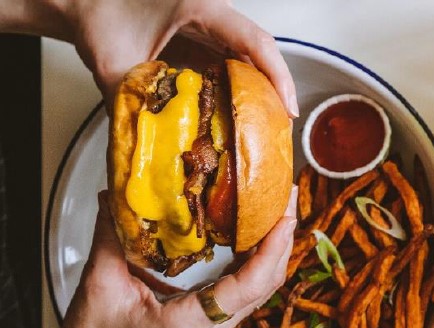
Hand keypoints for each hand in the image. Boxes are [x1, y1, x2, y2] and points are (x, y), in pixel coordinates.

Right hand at [54, 188, 296, 327]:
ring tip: (281, 206)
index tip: (285, 219)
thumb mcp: (100, 281)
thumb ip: (111, 237)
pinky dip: (260, 258)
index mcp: (188, 323)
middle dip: (282, 239)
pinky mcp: (217, 319)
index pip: (247, 289)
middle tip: (289, 197)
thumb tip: (114, 194)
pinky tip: (260, 230)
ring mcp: (219, 326)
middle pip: (266, 285)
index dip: (271, 252)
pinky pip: (250, 288)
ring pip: (263, 287)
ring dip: (276, 247)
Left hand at [62, 0, 297, 114]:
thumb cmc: (99, 18)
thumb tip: (147, 147)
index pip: (254, 41)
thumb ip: (130, 101)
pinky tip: (238, 116)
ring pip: (251, 59)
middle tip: (279, 130)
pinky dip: (239, 90)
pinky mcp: (206, 38)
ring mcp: (212, 25)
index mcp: (200, 7)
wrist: (86, 4)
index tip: (287, 109)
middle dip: (274, 91)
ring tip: (263, 129)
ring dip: (258, 93)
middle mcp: (214, 13)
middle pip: (260, 53)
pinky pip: (233, 62)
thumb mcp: (112, 61)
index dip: (278, 76)